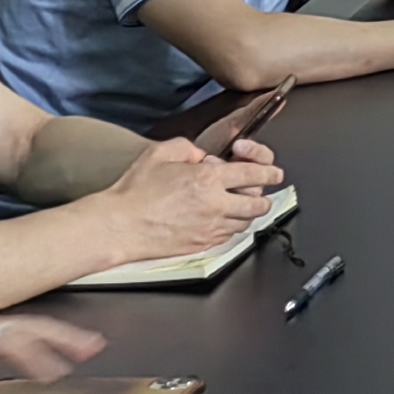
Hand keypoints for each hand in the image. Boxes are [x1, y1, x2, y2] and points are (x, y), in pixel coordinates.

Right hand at [100, 131, 281, 259]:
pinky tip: (220, 219)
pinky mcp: (201, 245)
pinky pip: (228, 236)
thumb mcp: (160, 154)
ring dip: (248, 212)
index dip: (269, 171)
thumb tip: (200, 155)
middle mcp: (215, 205)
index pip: (252, 173)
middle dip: (264, 196)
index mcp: (207, 179)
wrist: (119, 226)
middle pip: (257, 203)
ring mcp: (209, 228)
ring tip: (239, 204)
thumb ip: (186, 148)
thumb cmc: (135, 191)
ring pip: (245, 223)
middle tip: (260, 191)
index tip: (275, 172)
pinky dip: (232, 227)